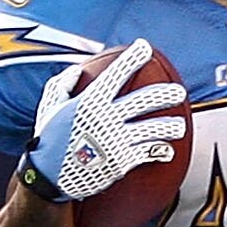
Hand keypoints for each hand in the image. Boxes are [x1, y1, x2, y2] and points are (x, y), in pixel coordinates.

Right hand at [25, 39, 186, 202]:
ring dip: (171, 126)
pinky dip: (159, 151)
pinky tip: (165, 150)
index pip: (117, 73)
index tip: (144, 48)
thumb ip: (62, 85)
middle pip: (146, 100)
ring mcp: (117, 141)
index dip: (133, 57)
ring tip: (178, 126)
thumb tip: (77, 70)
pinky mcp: (122, 163)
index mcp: (89, 102)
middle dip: (166, 94)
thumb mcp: (48, 107)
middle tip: (178, 92)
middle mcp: (106, 119)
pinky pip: (148, 153)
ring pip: (154, 129)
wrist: (48, 179)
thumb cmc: (48, 139)